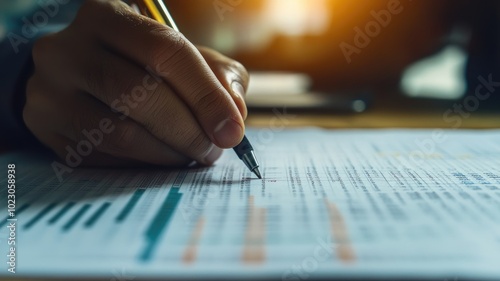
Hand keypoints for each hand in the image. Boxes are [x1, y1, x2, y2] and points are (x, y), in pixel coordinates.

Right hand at [23, 0, 248, 166]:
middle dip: (189, 131)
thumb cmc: (139, 65)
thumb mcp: (182, 56)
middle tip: (213, 150)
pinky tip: (160, 158)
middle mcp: (68, 49)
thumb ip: (217, 75)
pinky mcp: (47, 130)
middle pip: (141, 95)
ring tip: (191, 154)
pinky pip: (106, 158)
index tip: (232, 130)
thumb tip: (234, 114)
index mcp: (107, 17)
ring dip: (169, 153)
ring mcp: (50, 92)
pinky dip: (144, 165)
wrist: (75, 79)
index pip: (166, 52)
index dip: (206, 95)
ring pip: (122, 135)